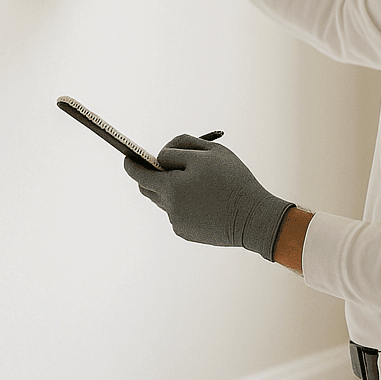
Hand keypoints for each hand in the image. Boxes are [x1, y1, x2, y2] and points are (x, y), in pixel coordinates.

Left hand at [124, 134, 293, 260]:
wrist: (253, 218)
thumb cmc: (233, 180)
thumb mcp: (210, 152)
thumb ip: (180, 146)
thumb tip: (161, 154)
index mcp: (171, 186)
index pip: (140, 174)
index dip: (132, 164)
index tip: (127, 158)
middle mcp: (169, 206)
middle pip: (148, 188)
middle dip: (151, 176)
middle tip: (160, 167)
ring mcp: (176, 221)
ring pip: (165, 200)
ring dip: (172, 190)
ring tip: (197, 184)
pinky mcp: (185, 233)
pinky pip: (177, 213)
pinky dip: (185, 205)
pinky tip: (205, 202)